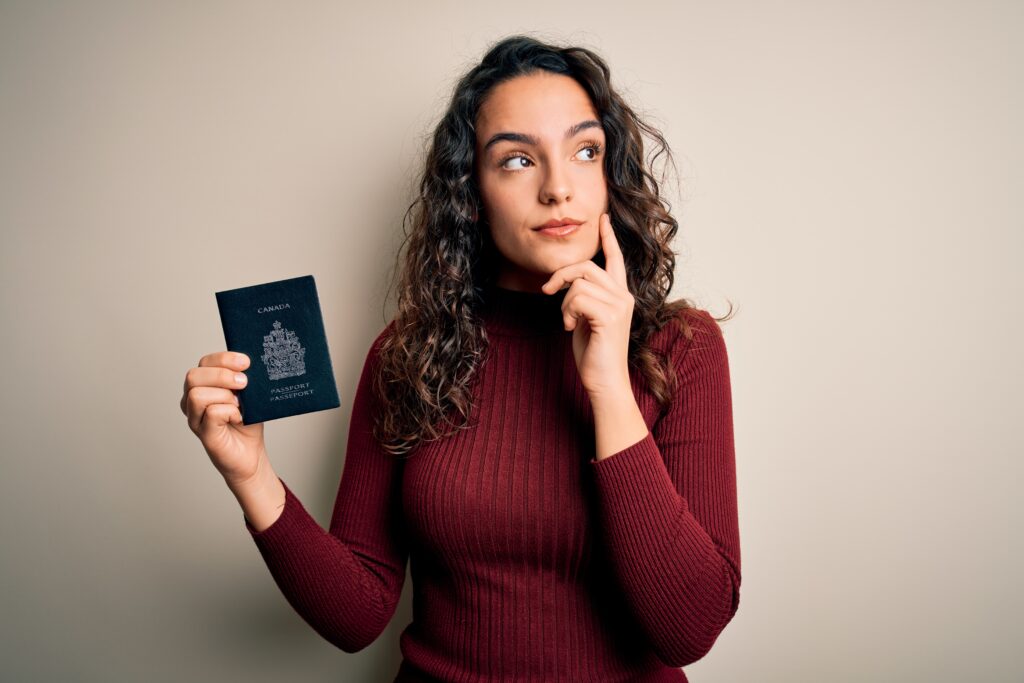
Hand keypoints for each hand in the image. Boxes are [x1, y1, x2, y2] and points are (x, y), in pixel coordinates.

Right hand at [180, 351, 268, 486]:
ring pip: (197, 394)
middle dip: (222, 376)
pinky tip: (238, 418)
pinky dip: (229, 412)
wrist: (251, 453)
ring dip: (224, 396)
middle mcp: (192, 400)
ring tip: (239, 405)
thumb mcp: (248, 395)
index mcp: (203, 385)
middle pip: (194, 376)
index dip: (224, 359)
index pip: (205, 362)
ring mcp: (195, 417)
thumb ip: (242, 379)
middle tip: (244, 383)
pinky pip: (211, 412)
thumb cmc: (247, 422)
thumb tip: (248, 364)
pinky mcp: (203, 433)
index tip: (246, 362)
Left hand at [540, 212, 634, 397]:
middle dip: (561, 276)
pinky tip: (569, 328)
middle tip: (547, 291)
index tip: (603, 218)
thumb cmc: (594, 354)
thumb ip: (584, 299)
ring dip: (564, 303)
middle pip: (586, 267)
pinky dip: (566, 313)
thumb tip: (569, 285)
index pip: (615, 259)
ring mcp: (619, 305)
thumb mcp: (586, 319)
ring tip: (568, 322)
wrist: (605, 382)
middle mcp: (623, 296)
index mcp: (619, 295)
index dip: (608, 238)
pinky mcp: (609, 316)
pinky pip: (577, 299)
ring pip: (578, 284)